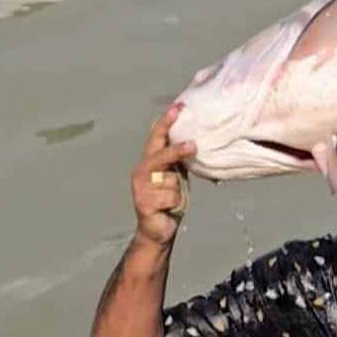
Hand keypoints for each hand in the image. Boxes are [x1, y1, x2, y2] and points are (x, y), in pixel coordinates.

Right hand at [130, 104, 195, 245]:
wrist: (158, 229)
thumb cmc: (168, 200)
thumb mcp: (176, 176)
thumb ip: (179, 160)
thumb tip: (197, 141)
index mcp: (150, 161)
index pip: (157, 137)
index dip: (167, 122)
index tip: (178, 107)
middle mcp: (141, 171)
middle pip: (161, 155)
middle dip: (176, 150)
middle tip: (193, 145)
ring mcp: (140, 187)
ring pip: (171, 180)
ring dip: (178, 192)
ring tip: (172, 200)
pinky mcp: (143, 202)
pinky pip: (171, 197)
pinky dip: (175, 204)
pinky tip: (167, 209)